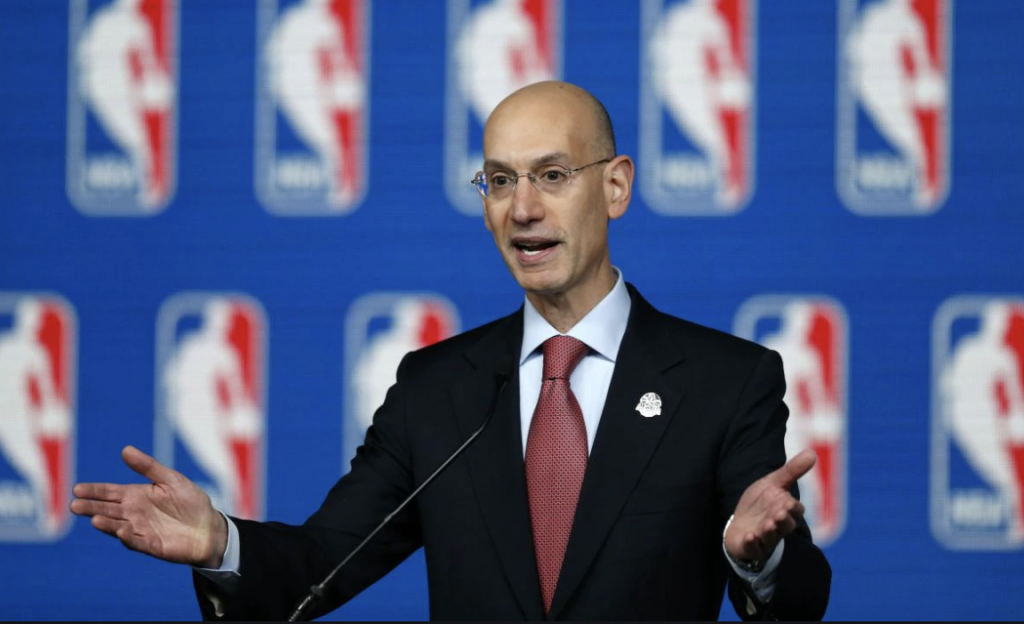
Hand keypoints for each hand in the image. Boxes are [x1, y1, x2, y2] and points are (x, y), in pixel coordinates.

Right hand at [70, 445, 227, 567]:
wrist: (209, 527)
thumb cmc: (190, 501)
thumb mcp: (171, 479)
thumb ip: (148, 467)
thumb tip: (125, 449)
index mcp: (136, 495)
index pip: (109, 492)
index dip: (94, 491)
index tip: (77, 489)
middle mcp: (133, 513)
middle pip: (107, 509)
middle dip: (91, 507)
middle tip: (75, 505)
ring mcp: (140, 530)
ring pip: (117, 526)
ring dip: (106, 523)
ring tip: (94, 518)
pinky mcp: (151, 545)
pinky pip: (136, 541)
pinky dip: (128, 537)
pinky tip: (121, 532)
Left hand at [725, 449, 815, 562]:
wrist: (739, 523)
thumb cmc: (760, 504)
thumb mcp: (773, 483)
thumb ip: (792, 471)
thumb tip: (812, 453)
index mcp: (786, 510)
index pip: (795, 510)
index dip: (792, 507)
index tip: (788, 502)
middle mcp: (778, 526)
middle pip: (786, 525)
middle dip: (783, 520)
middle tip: (778, 514)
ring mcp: (765, 538)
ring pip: (772, 537)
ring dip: (770, 531)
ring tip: (767, 524)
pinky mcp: (751, 547)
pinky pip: (753, 548)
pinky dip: (752, 543)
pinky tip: (749, 536)